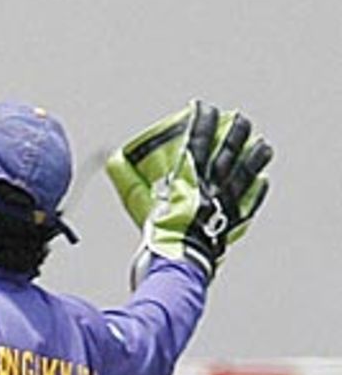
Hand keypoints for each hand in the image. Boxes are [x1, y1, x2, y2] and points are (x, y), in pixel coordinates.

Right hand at [106, 101, 271, 281]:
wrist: (178, 266)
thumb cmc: (159, 240)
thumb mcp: (142, 209)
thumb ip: (132, 186)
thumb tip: (112, 162)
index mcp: (190, 179)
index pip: (199, 140)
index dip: (203, 120)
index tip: (203, 107)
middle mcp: (212, 186)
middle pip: (231, 149)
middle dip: (236, 131)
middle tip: (238, 120)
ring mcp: (226, 203)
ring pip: (248, 171)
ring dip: (256, 156)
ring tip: (261, 145)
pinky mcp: (233, 222)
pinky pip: (250, 203)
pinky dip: (257, 192)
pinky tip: (262, 182)